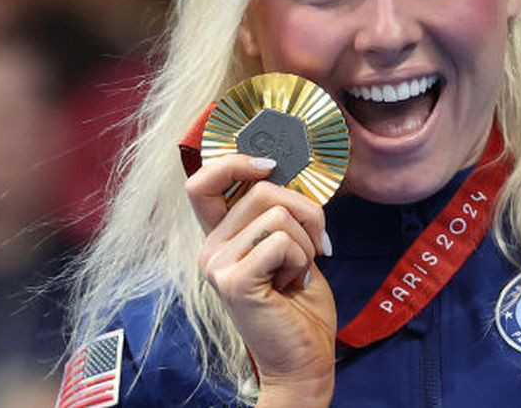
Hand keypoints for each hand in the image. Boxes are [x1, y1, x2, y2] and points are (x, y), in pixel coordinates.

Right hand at [186, 156, 335, 405]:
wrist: (304, 359)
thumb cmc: (300, 303)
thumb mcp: (290, 244)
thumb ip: (279, 212)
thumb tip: (287, 170)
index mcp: (220, 237)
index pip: (202, 182)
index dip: (234, 161)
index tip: (271, 165)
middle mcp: (210, 248)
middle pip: (261, 189)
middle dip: (306, 211)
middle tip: (318, 243)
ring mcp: (217, 265)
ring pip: (276, 214)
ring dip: (305, 241)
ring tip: (298, 272)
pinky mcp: (234, 282)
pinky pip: (280, 241)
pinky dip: (301, 259)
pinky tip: (292, 284)